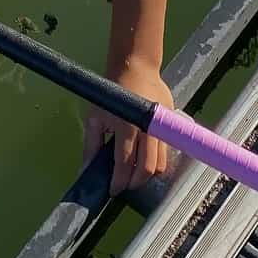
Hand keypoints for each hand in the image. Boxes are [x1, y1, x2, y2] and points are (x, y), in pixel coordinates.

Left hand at [82, 55, 171, 194]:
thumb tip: (85, 170)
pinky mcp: (171, 123)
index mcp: (126, 127)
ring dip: (148, 173)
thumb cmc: (111, 91)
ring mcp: (162, 126)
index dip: (119, 182)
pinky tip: (145, 158)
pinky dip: (157, 160)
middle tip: (125, 184)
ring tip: (134, 172)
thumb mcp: (95, 116)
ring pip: (161, 163)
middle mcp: (147, 129)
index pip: (124, 164)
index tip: (113, 191)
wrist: (136, 67)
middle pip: (147, 169)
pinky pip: (167, 151)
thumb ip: (91, 145)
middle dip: (135, 182)